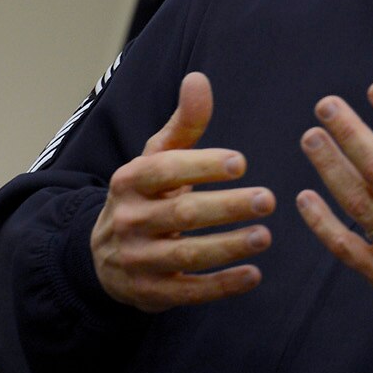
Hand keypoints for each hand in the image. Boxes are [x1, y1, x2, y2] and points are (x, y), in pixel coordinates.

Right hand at [89, 71, 274, 311]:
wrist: (103, 256)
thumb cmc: (146, 195)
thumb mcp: (156, 158)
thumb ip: (184, 123)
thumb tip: (199, 78)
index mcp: (129, 180)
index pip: (164, 170)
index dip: (201, 166)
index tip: (241, 163)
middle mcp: (128, 220)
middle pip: (180, 213)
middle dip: (226, 207)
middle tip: (269, 200)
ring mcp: (137, 260)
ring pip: (185, 255)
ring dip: (228, 246)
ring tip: (266, 236)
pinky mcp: (150, 294)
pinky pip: (188, 291)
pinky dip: (221, 286)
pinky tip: (253, 274)